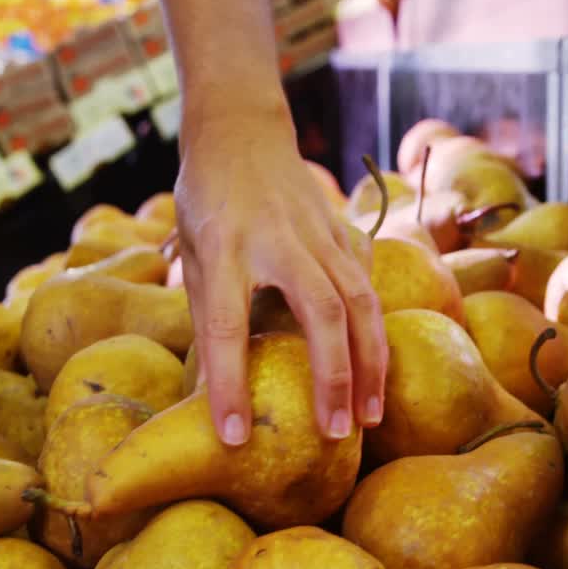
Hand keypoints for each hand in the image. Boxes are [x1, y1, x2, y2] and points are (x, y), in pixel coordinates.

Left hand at [175, 109, 387, 445]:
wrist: (242, 131)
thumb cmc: (207, 202)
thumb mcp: (192, 255)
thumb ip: (207, 318)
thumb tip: (213, 394)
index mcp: (223, 248)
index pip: (225, 327)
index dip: (228, 385)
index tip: (234, 437)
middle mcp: (277, 240)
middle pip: (319, 312)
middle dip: (333, 376)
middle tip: (337, 433)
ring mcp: (319, 233)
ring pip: (360, 301)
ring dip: (370, 362)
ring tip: (370, 415)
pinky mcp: (344, 231)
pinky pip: (367, 287)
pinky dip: (374, 334)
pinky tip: (375, 373)